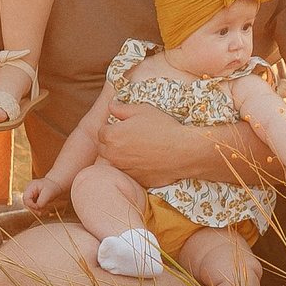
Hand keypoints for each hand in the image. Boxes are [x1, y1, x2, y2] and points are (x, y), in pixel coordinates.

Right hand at [23, 176, 65, 211]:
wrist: (55, 185)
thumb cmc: (52, 187)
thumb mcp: (48, 193)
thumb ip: (42, 201)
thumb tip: (38, 208)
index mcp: (30, 187)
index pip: (26, 198)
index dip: (30, 205)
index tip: (38, 208)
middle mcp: (28, 191)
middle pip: (26, 203)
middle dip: (33, 209)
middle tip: (40, 213)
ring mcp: (30, 195)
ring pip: (29, 206)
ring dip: (35, 210)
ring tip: (43, 211)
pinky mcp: (33, 199)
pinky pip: (33, 206)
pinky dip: (37, 209)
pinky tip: (43, 209)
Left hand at [96, 98, 220, 188]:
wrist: (183, 152)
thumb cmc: (163, 128)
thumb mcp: (143, 110)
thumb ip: (122, 108)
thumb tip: (111, 106)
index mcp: (112, 136)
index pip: (101, 131)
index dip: (112, 127)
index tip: (124, 126)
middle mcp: (113, 155)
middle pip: (104, 148)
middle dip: (113, 142)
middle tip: (130, 137)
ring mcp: (124, 169)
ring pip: (116, 161)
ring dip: (122, 156)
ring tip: (140, 148)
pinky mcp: (136, 180)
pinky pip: (130, 172)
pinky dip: (134, 167)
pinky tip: (147, 159)